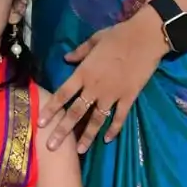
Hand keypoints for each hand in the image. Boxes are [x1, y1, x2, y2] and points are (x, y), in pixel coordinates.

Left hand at [40, 12, 166, 153]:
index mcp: (83, 73)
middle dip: (62, 131)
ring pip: (97, 120)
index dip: (50, 110)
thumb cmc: (118, 36)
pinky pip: (119, 117)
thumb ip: (79, 52)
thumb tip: (65, 59)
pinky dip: (114, 129)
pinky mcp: (129, 97)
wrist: (146, 38)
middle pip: (75, 113)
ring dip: (87, 136)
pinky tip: (108, 139)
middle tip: (52, 147)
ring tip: (80, 151)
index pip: (62, 95)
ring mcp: (112, 94)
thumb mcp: (94, 40)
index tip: (40, 123)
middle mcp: (95, 87)